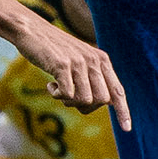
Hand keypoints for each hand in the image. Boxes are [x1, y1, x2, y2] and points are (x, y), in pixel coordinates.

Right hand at [14, 18, 129, 129]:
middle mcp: (94, 60)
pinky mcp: (62, 65)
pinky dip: (56, 95)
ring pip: (85, 100)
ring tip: (58, 87)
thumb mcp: (79, 60)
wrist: (31, 29)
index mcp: (101, 60)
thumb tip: (104, 102)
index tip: (127, 129)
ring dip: (69, 101)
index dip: (123, 111)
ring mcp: (79, 62)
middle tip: (69, 96)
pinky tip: (50, 84)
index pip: (118, 90)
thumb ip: (93, 77)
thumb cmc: (54, 49)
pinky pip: (67, 95)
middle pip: (101, 101)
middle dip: (85, 106)